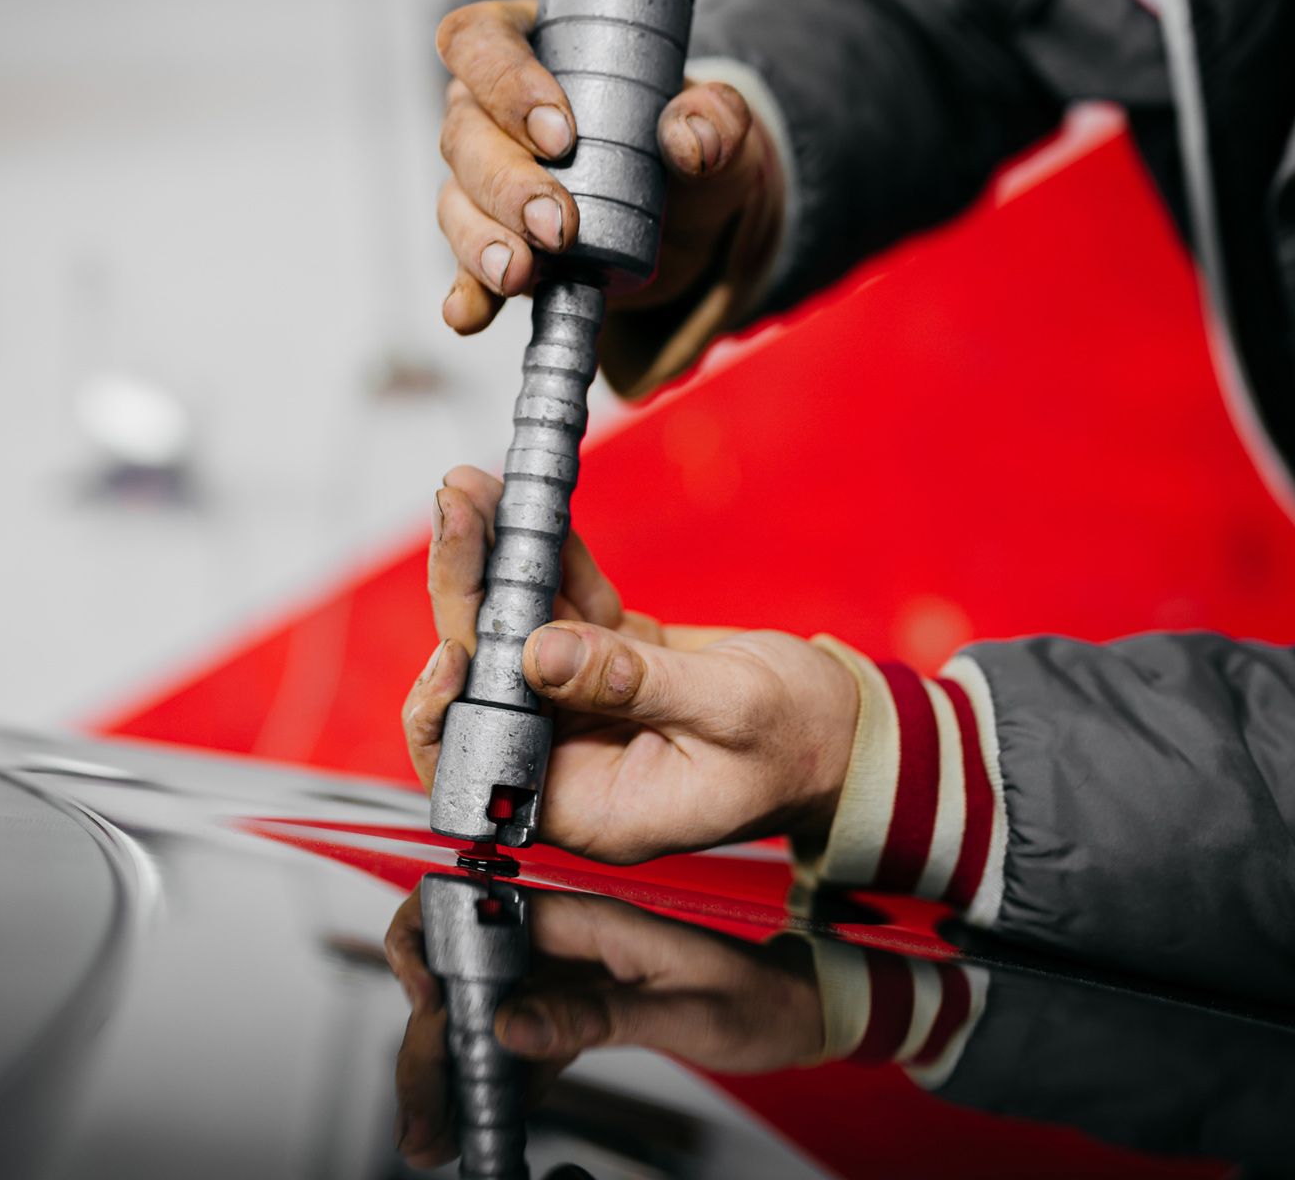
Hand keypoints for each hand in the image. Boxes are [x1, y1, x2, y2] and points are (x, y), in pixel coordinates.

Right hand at [384, 886, 823, 1167]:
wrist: (795, 1011)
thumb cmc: (755, 998)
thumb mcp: (681, 1012)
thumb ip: (594, 1017)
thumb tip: (511, 1025)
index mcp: (585, 920)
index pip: (476, 913)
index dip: (429, 951)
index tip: (424, 1012)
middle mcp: (564, 943)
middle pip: (465, 980)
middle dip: (429, 1045)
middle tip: (421, 1118)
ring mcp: (566, 978)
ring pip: (482, 1017)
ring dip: (451, 1074)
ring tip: (432, 1136)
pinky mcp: (575, 1011)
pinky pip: (517, 1045)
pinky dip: (492, 1085)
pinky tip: (480, 1123)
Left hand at [404, 465, 858, 863]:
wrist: (846, 732)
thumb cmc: (802, 745)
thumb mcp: (729, 709)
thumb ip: (633, 684)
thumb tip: (540, 653)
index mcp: (589, 804)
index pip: (483, 762)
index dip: (448, 706)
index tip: (452, 643)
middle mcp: (571, 761)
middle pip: (488, 677)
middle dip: (465, 594)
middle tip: (456, 512)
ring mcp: (583, 709)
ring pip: (516, 631)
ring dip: (493, 561)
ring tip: (471, 490)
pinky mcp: (606, 664)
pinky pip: (562, 607)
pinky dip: (546, 558)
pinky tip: (522, 509)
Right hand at [434, 0, 781, 334]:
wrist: (687, 216)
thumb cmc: (684, 143)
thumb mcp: (717, 123)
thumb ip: (717, 118)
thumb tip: (689, 139)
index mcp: (530, 48)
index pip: (480, 43)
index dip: (504, 83)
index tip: (560, 135)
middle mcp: (489, 111)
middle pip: (463, 132)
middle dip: (506, 184)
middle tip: (558, 225)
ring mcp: (483, 180)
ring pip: (456, 200)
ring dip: (482, 240)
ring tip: (521, 272)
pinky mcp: (492, 242)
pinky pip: (464, 267)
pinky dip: (467, 292)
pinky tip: (470, 313)